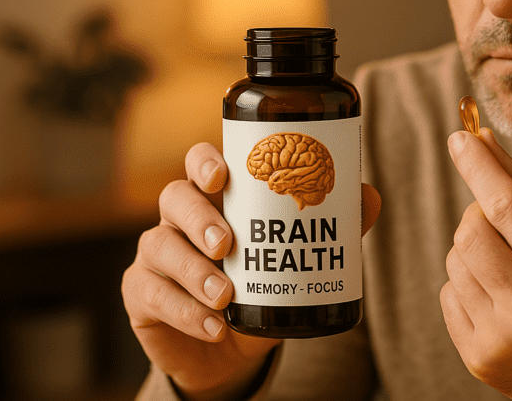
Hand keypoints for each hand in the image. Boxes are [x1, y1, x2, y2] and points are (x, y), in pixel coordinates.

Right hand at [122, 142, 381, 400]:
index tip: (222, 176)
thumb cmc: (264, 287)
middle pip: (174, 196)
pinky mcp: (141, 293)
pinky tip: (213, 324)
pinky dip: (186, 311)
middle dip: (199, 217)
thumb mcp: (298, 259)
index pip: (200, 162)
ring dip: (195, 271)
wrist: (229, 349)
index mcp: (216, 196)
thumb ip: (331, 227)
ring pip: (161, 246)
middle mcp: (179, 217)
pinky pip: (154, 294)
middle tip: (227, 244)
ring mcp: (156, 253)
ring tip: (225, 295)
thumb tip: (369, 196)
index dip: (205, 161)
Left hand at [440, 129, 511, 400]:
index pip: (508, 208)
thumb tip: (481, 141)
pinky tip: (497, 295)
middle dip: (478, 213)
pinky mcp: (478, 356)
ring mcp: (501, 338)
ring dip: (472, 248)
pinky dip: (466, 283)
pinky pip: (448, 293)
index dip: (479, 168)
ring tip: (507, 265)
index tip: (460, 138)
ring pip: (455, 260)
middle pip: (471, 232)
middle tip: (501, 221)